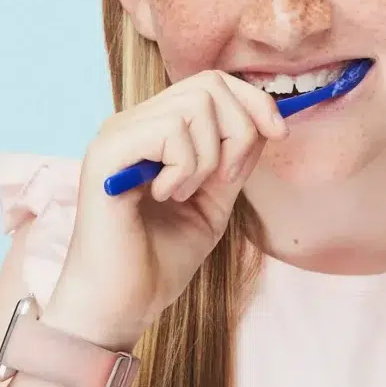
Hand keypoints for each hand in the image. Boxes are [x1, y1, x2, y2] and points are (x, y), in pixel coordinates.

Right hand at [44, 71, 283, 348]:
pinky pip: (170, 131)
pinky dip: (184, 167)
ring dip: (208, 157)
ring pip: (194, 106)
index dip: (253, 101)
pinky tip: (165, 195)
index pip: (210, 82)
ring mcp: (116, 135)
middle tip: (224, 179)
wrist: (121, 304)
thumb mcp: (213, 203)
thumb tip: (266, 122)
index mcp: (152, 130)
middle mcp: (131, 123)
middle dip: (238, 131)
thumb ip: (234, 161)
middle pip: (208, 86)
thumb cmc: (158, 261)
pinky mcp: (107, 154)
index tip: (278, 135)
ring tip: (184, 194)